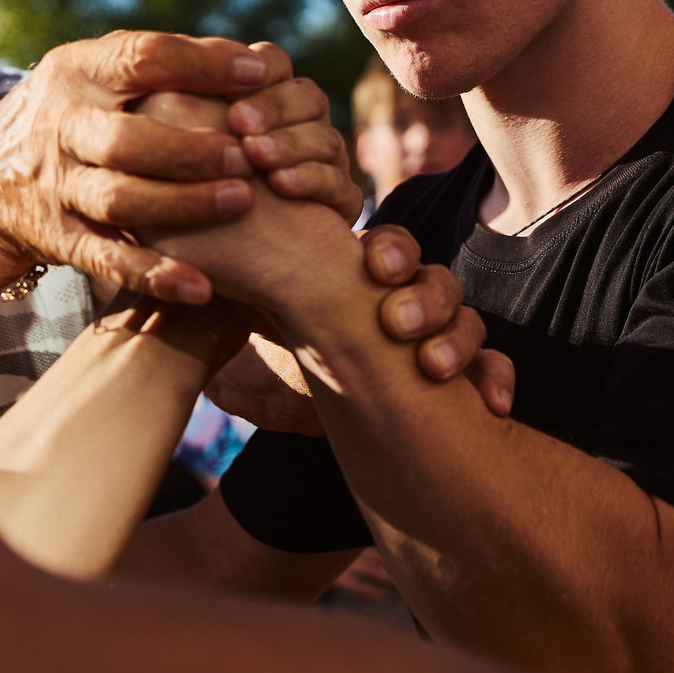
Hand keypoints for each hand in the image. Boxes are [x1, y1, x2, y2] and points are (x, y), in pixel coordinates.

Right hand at [0, 33, 358, 303]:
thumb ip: (168, 64)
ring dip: (183, 203)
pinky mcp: (57, 237)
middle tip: (247, 155)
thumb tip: (255, 62)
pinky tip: (201, 286)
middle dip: (191, 149)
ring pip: (118, 200)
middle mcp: (59, 126)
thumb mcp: (101, 73)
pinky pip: (106, 260)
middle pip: (126, 139)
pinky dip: (153, 274)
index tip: (259, 74)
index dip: (203, 66)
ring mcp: (55, 186)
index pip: (141, 59)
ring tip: (242, 201)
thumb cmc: (80, 113)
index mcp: (77, 72)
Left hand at [202, 225, 511, 435]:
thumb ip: (225, 307)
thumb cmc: (283, 373)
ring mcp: (440, 335)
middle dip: (418, 293)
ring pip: (468, 316)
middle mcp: (407, 300)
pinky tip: (491, 408)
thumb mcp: (250, 334)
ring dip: (453, 336)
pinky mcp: (464, 377)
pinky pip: (496, 369)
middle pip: (432, 276)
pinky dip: (496, 382)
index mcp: (360, 281)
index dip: (387, 252)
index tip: (369, 267)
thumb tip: (177, 276)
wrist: (322, 424)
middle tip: (393, 314)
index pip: (388, 248)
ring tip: (429, 364)